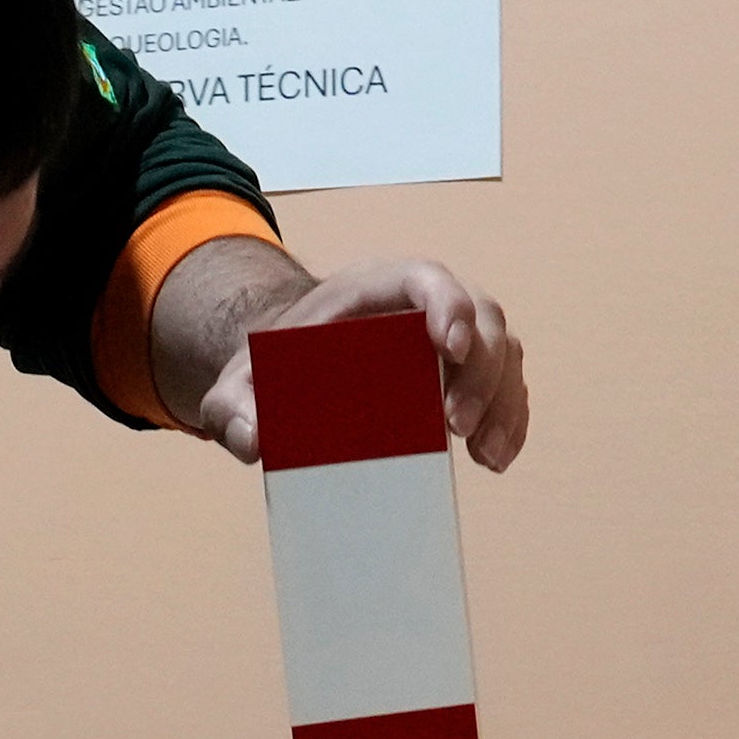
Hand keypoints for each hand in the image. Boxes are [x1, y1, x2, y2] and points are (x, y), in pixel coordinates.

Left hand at [187, 254, 526, 472]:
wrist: (293, 372)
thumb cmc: (274, 368)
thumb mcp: (238, 386)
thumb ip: (231, 408)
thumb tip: (253, 442)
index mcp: (371, 291)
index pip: (426, 278)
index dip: (448, 304)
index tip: (452, 348)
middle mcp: (421, 307)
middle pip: (480, 317)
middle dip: (480, 372)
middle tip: (455, 428)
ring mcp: (449, 338)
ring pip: (502, 351)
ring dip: (504, 402)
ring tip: (486, 455)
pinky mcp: (463, 375)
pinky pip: (504, 386)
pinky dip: (508, 420)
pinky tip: (495, 459)